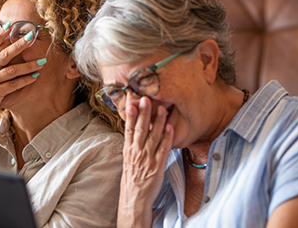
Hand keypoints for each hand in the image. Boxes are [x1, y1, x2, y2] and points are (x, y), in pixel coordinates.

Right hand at [0, 28, 44, 120]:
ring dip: (29, 65)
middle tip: (32, 36)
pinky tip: (35, 76)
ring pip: (12, 71)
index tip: (10, 25)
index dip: (0, 34)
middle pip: (4, 54)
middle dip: (19, 45)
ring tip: (42, 61)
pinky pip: (13, 85)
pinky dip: (25, 80)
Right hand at [117, 97, 173, 227]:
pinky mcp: (158, 166)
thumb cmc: (132, 177)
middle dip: (144, 113)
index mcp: (128, 149)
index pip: (129, 128)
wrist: (134, 198)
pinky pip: (163, 149)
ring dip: (158, 122)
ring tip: (162, 108)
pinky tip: (170, 128)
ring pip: (153, 137)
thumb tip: (134, 127)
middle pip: (140, 129)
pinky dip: (166, 138)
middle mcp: (137, 151)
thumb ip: (132, 142)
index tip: (132, 100)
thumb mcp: (128, 158)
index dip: (131, 114)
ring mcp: (147, 158)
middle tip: (146, 98)